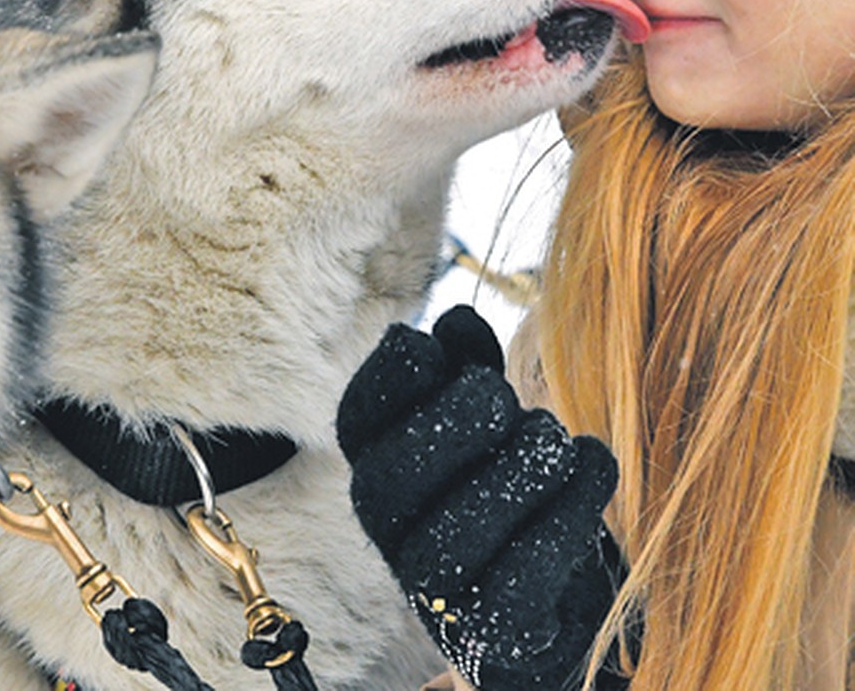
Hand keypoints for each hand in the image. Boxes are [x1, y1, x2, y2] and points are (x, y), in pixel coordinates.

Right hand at [337, 306, 626, 689]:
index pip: (357, 414)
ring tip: (554, 439)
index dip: (399, 371)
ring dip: (519, 464)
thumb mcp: (486, 410)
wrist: (558, 590)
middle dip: (456, 419)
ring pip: (457, 530)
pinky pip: (525, 572)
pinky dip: (571, 507)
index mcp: (373, 459)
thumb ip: (468, 362)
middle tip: (502, 396)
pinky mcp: (492, 630)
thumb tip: (455, 319)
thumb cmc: (509, 474)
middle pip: (394, 475)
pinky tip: (593, 466)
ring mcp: (433, 585)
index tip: (445, 352)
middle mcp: (387, 527)